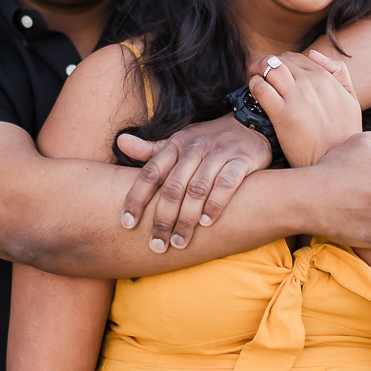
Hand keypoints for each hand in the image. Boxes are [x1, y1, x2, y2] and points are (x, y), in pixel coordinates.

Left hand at [116, 115, 272, 252]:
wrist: (250, 124)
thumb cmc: (208, 140)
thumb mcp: (179, 141)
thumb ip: (151, 149)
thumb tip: (120, 142)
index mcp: (175, 145)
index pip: (150, 173)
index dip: (137, 198)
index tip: (127, 224)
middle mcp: (194, 149)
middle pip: (173, 187)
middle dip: (163, 219)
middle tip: (157, 246)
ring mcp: (218, 153)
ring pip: (197, 189)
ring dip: (187, 218)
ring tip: (179, 242)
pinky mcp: (241, 160)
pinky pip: (226, 184)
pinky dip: (215, 204)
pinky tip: (207, 223)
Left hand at [247, 50, 362, 167]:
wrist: (335, 162)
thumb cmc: (343, 135)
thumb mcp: (351, 99)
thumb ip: (339, 72)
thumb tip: (314, 53)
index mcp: (326, 78)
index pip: (296, 57)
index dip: (282, 62)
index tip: (275, 72)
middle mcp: (311, 83)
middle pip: (280, 61)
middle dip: (267, 64)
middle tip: (259, 73)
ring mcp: (297, 98)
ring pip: (269, 68)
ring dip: (257, 69)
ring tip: (253, 78)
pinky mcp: (282, 114)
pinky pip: (260, 88)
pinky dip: (254, 85)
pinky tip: (254, 93)